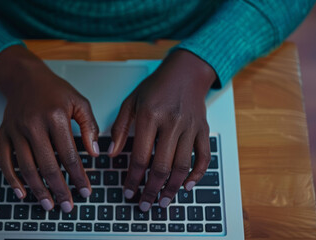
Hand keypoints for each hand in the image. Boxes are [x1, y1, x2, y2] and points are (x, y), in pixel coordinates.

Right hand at [0, 46, 99, 212]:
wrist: (26, 78)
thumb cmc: (54, 90)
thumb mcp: (79, 102)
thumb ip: (89, 127)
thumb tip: (94, 153)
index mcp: (55, 116)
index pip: (70, 155)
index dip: (79, 177)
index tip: (86, 191)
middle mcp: (33, 124)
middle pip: (48, 166)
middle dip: (60, 189)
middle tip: (68, 205)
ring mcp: (16, 130)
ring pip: (27, 167)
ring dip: (38, 189)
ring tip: (49, 204)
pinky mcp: (4, 134)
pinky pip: (5, 161)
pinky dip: (12, 179)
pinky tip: (22, 192)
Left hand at [108, 50, 215, 210]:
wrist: (185, 72)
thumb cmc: (156, 86)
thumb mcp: (131, 102)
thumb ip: (120, 128)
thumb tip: (112, 154)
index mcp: (150, 116)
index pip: (140, 156)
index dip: (133, 179)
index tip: (129, 192)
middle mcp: (172, 123)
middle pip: (162, 166)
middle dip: (152, 190)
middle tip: (146, 204)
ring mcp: (191, 127)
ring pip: (183, 166)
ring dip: (173, 188)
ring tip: (164, 202)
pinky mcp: (203, 130)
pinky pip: (203, 157)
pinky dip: (197, 174)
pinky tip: (187, 186)